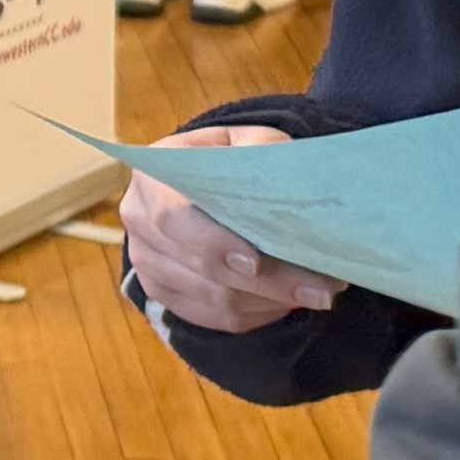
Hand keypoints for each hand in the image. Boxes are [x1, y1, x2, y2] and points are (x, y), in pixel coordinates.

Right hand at [125, 126, 335, 334]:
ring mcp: (147, 264)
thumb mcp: (245, 141)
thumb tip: (289, 180)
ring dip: (271, 301)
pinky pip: (216, 318)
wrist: (199, 182)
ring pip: (214, 300)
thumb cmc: (226, 160)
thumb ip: (263, 152)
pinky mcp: (163, 295)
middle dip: (267, 282)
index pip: (173, 217)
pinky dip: (258, 314)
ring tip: (319, 292)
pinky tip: (289, 300)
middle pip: (201, 268)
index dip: (213, 243)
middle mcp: (139, 223)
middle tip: (320, 288)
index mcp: (153, 178)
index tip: (256, 262)